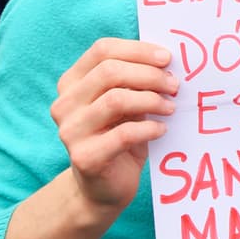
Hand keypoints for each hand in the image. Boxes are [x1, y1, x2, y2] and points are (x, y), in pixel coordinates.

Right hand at [49, 37, 176, 212]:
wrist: (104, 188)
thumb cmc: (120, 137)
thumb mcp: (126, 104)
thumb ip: (136, 81)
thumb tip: (167, 60)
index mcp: (72, 83)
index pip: (101, 50)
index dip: (137, 50)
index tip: (167, 58)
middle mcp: (64, 104)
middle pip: (109, 72)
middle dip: (149, 75)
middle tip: (175, 85)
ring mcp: (70, 131)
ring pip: (115, 100)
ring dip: (151, 100)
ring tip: (170, 107)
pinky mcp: (85, 157)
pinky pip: (123, 134)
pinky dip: (148, 128)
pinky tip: (161, 129)